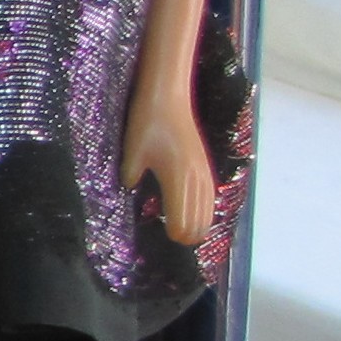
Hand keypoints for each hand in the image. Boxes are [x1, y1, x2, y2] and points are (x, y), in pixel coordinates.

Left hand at [124, 87, 215, 245]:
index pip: (183, 217)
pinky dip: (205, 207)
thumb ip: (132, 175)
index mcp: (177, 179)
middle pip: (200, 217)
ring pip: (208, 206)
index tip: (169, 240)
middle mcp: (195, 178)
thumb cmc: (147, 123)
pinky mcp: (204, 163)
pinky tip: (200, 211)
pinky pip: (210, 193)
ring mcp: (202, 170)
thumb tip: (130, 190)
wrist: (169, 98)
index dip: (177, 232)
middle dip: (190, 232)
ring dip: (199, 221)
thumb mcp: (132, 152)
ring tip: (189, 235)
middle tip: (177, 241)